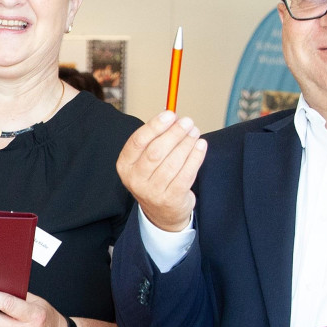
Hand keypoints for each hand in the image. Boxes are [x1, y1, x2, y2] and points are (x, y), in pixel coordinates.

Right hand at [116, 111, 207, 233]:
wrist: (161, 213)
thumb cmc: (155, 178)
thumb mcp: (145, 161)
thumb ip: (155, 139)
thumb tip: (174, 118)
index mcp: (125, 166)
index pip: (138, 141)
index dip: (155, 126)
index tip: (170, 114)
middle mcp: (135, 180)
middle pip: (156, 151)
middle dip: (175, 133)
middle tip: (188, 122)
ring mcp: (153, 192)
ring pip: (173, 162)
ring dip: (187, 143)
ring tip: (195, 132)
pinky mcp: (171, 199)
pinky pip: (186, 174)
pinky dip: (196, 157)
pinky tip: (201, 146)